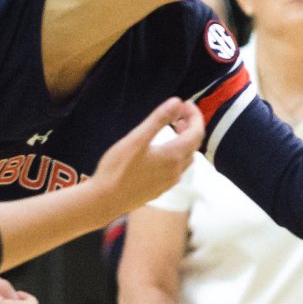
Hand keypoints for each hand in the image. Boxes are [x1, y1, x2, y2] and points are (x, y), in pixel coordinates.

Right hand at [91, 97, 204, 212]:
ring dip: (185, 140)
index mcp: (174, 156)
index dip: (195, 115)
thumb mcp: (137, 138)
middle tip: (178, 112)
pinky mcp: (161, 189)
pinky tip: (162, 151)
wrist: (105, 201)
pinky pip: (177, 169)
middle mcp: (177, 171)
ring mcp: (170, 182)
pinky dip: (177, 154)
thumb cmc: (117, 169)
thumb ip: (159, 119)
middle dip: (190, 125)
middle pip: (194, 144)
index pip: (197, 132)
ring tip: (173, 128)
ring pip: (187, 157)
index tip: (185, 103)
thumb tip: (177, 102)